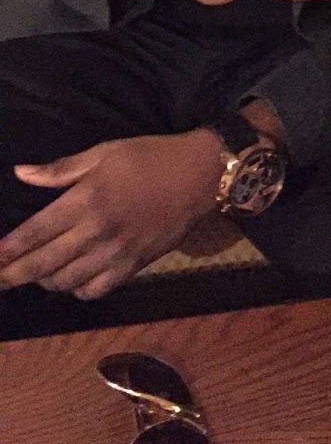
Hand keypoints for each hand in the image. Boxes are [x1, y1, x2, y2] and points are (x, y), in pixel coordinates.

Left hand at [0, 132, 226, 299]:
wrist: (198, 175)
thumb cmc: (149, 157)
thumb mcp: (104, 152)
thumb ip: (60, 169)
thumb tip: (20, 173)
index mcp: (86, 199)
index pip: (35, 232)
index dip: (8, 250)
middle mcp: (97, 231)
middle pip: (44, 263)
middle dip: (13, 275)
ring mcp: (116, 253)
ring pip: (66, 281)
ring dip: (44, 281)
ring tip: (35, 275)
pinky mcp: (133, 266)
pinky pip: (96, 290)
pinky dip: (77, 290)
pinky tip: (71, 280)